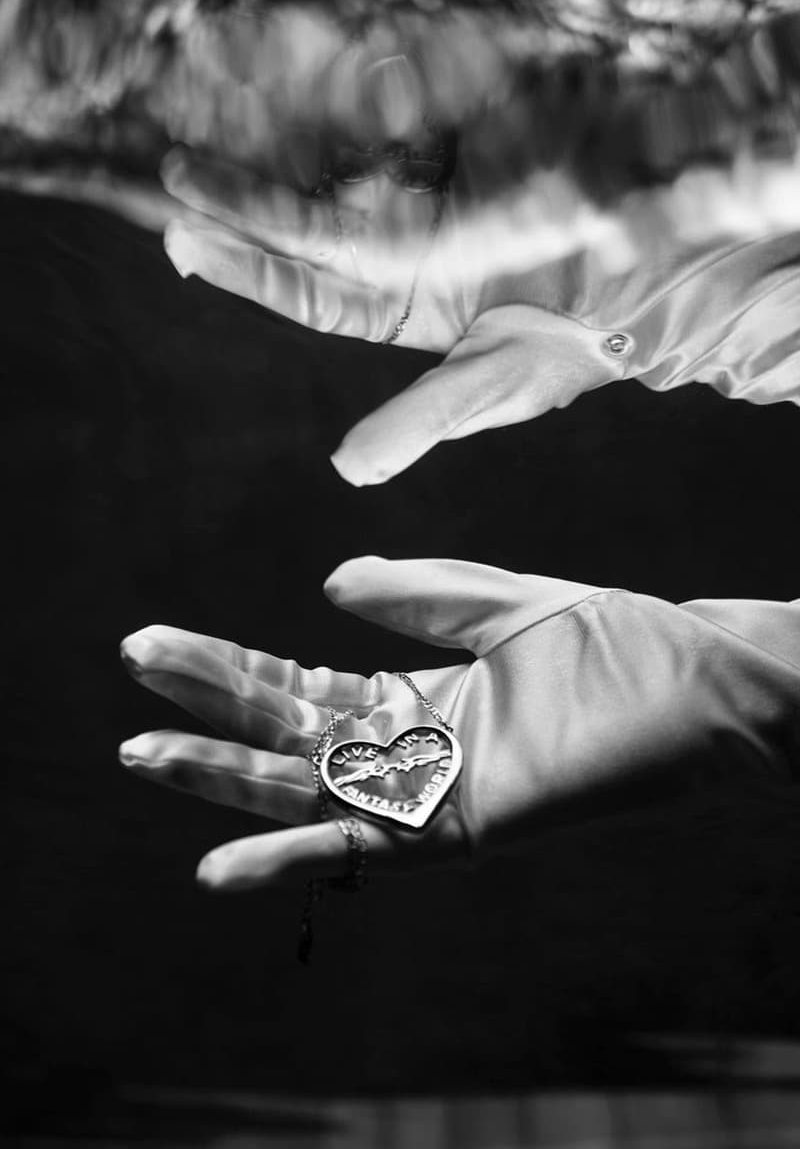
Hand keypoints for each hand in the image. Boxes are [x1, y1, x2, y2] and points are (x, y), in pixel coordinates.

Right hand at [119, 557, 799, 890]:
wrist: (713, 688)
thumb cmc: (626, 645)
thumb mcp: (508, 601)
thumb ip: (424, 594)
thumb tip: (328, 582)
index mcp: (423, 695)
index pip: (303, 686)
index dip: (228, 666)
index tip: (158, 644)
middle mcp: (418, 749)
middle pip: (291, 733)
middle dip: (209, 707)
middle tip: (131, 677)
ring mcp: (437, 792)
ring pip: (311, 789)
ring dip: (227, 775)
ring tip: (145, 750)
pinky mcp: (466, 827)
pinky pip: (367, 850)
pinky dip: (294, 857)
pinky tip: (222, 861)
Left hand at [161, 129, 799, 486]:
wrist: (648, 293)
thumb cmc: (567, 351)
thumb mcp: (489, 387)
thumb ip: (417, 420)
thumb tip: (348, 470)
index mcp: (396, 309)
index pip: (305, 291)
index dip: (245, 268)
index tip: (182, 240)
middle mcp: (401, 257)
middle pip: (305, 229)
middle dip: (242, 207)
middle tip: (174, 179)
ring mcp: (429, 206)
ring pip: (341, 180)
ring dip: (283, 162)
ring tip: (219, 143)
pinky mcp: (462, 161)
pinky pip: (395, 136)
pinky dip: (354, 119)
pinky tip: (302, 103)